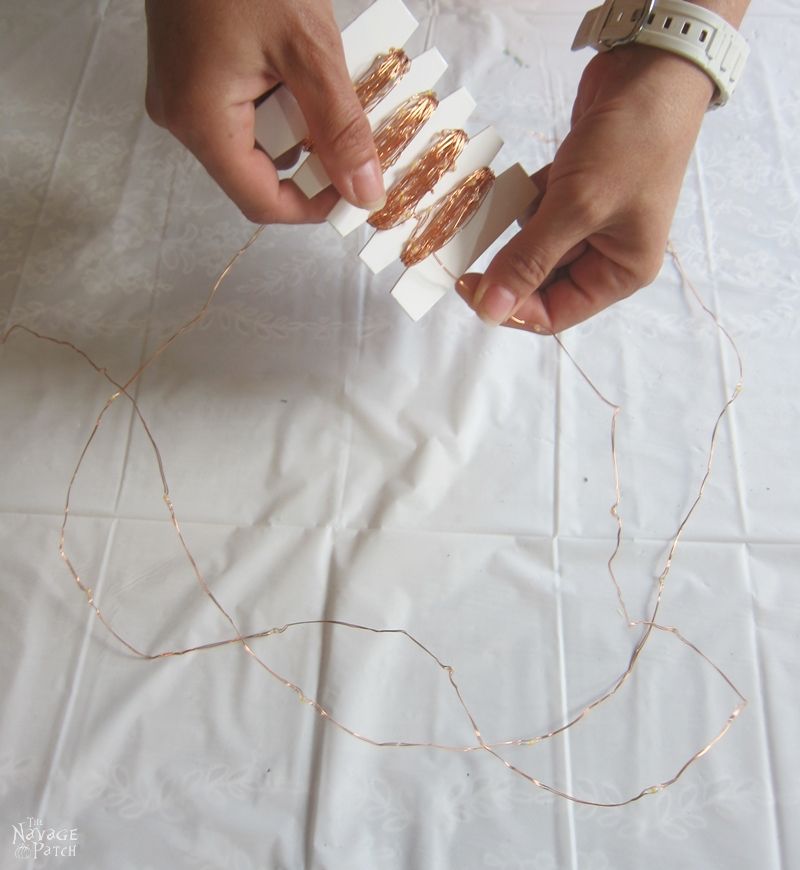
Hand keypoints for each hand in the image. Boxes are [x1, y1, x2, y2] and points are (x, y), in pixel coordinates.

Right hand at [144, 0, 385, 224]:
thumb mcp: (308, 49)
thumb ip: (341, 129)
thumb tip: (364, 194)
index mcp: (201, 121)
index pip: (261, 202)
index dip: (313, 206)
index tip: (355, 190)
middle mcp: (181, 117)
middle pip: (257, 172)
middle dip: (310, 157)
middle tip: (351, 128)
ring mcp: (180, 93)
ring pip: (252, 140)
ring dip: (297, 126)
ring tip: (325, 85)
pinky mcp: (188, 72)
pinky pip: (240, 109)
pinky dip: (278, 100)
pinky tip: (298, 68)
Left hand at [455, 45, 714, 333]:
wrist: (652, 69)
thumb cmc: (628, 144)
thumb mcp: (576, 208)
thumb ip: (529, 261)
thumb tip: (491, 312)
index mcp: (619, 273)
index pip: (555, 314)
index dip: (511, 308)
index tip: (470, 288)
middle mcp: (605, 254)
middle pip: (540, 283)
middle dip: (505, 270)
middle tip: (461, 258)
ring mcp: (589, 221)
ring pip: (532, 246)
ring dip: (506, 236)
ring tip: (476, 222)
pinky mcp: (573, 190)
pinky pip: (533, 213)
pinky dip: (515, 205)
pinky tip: (500, 192)